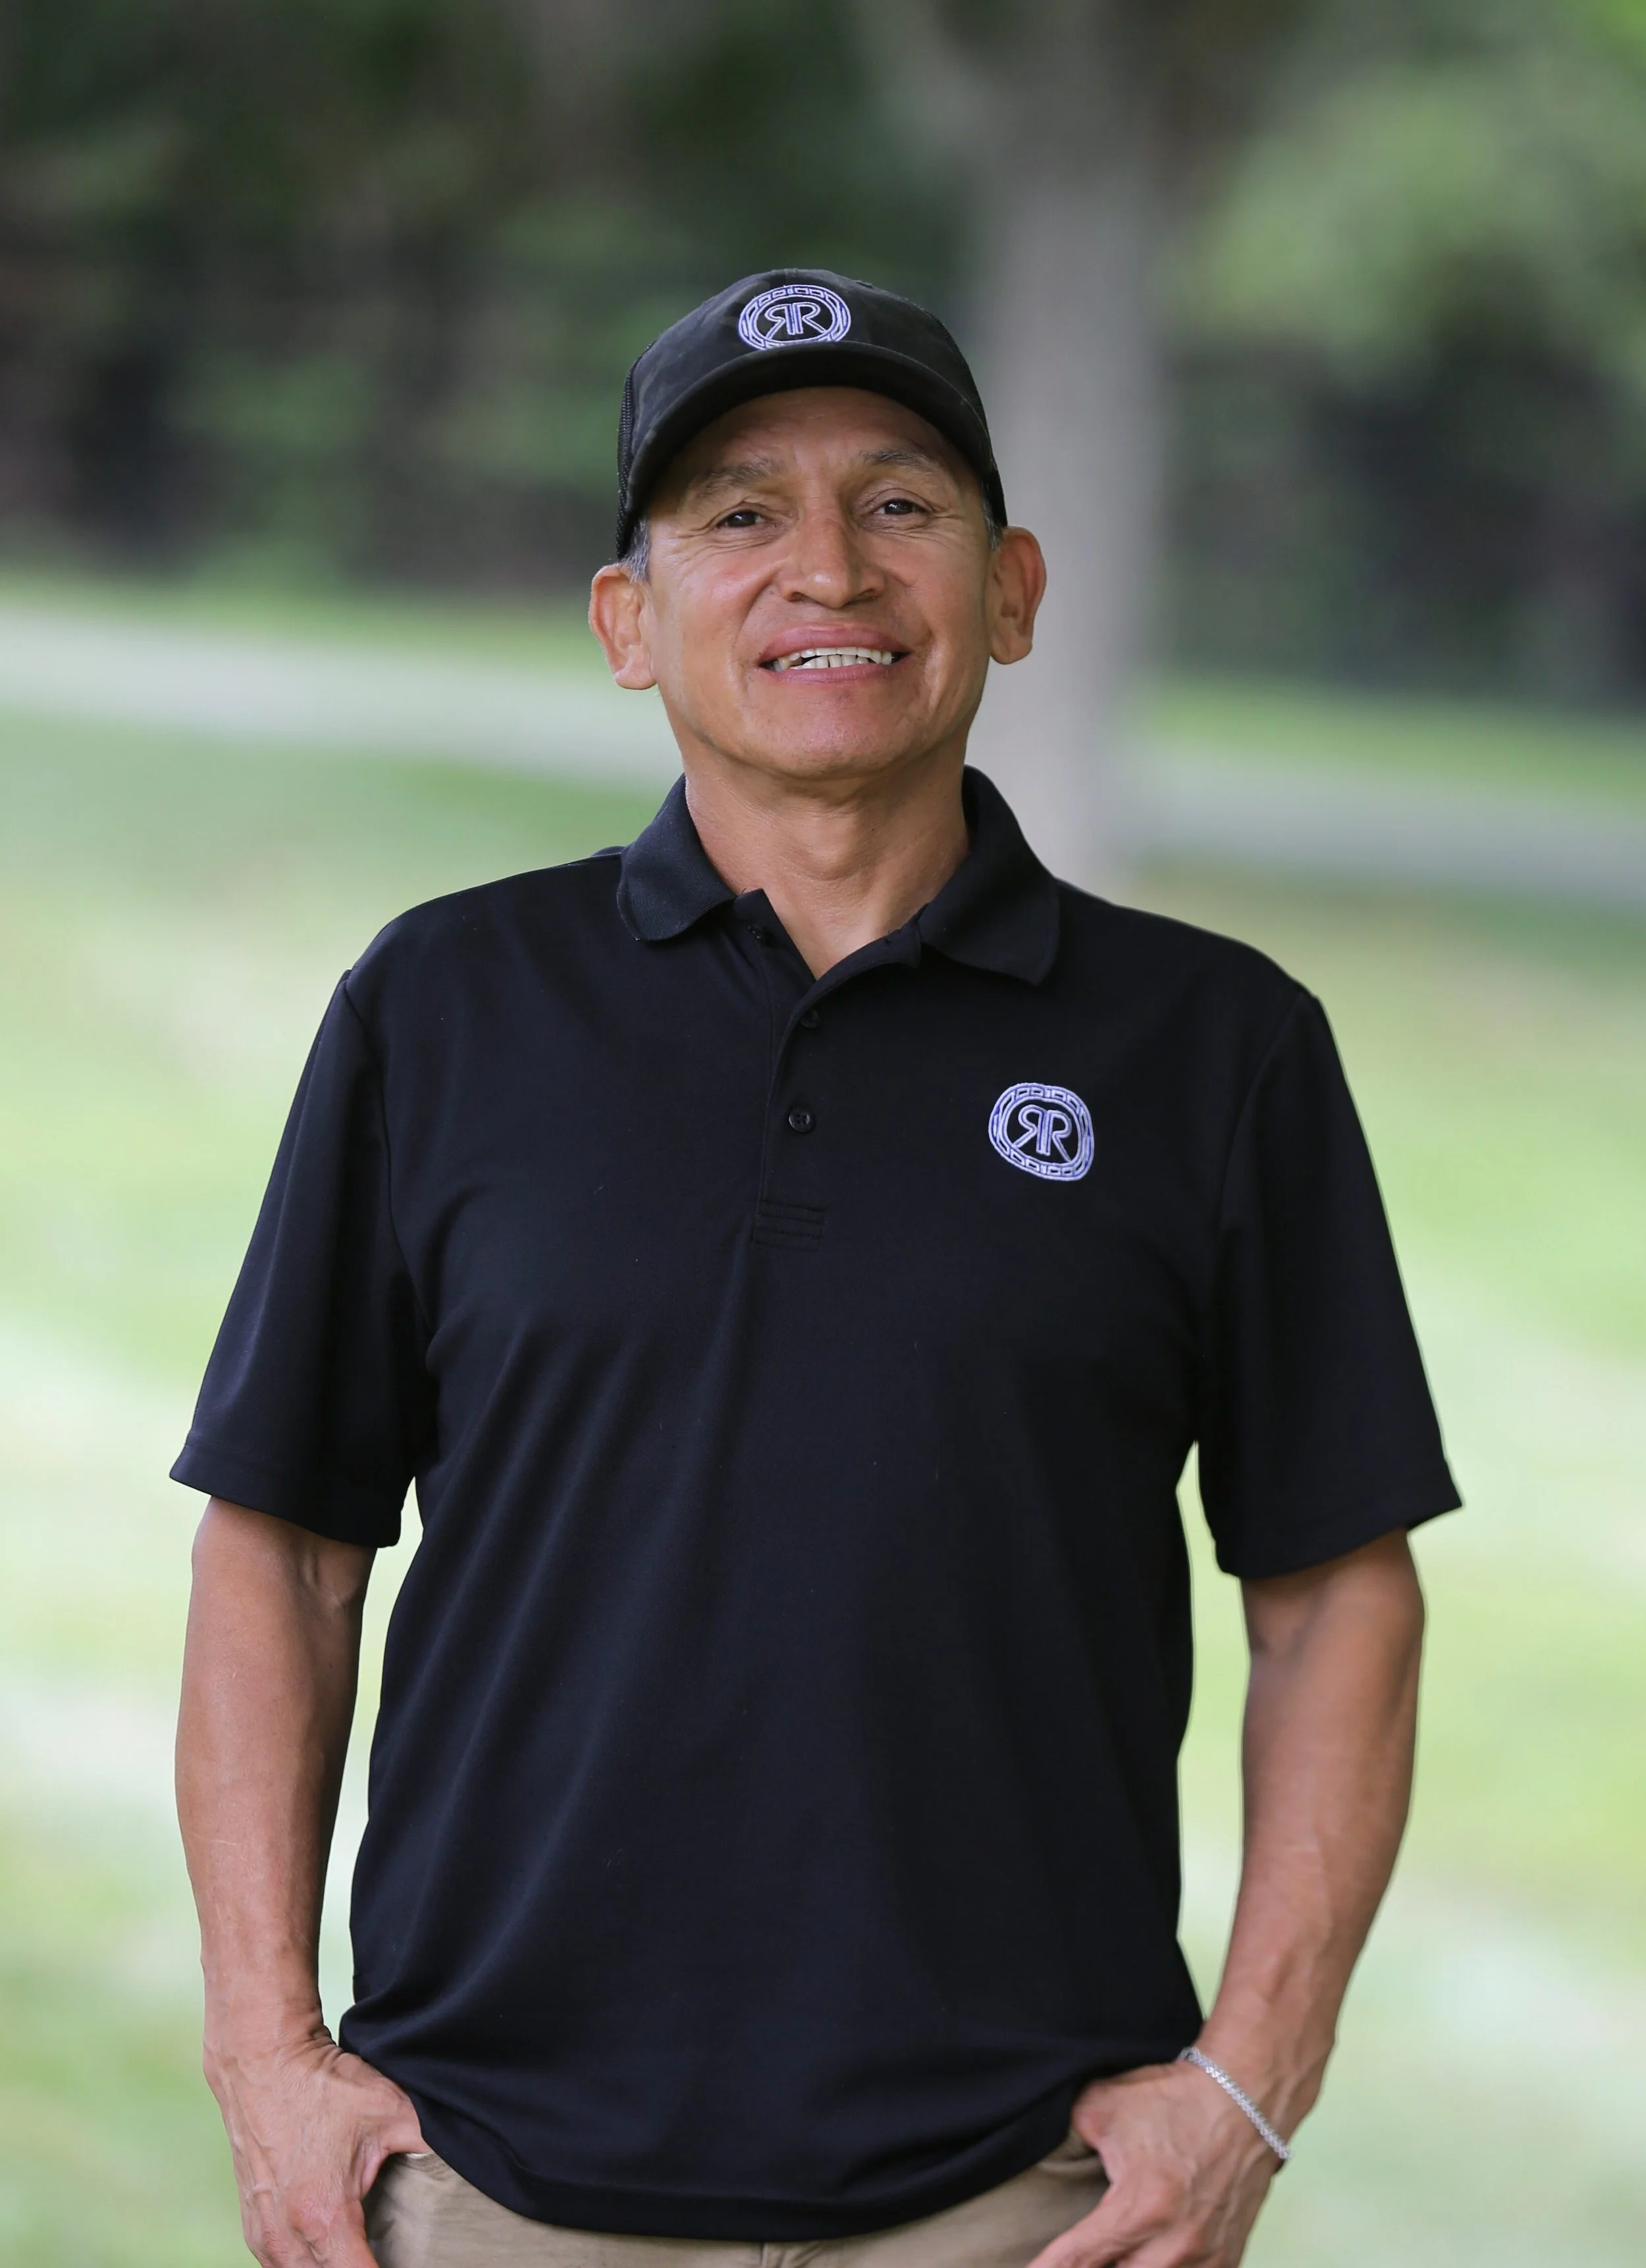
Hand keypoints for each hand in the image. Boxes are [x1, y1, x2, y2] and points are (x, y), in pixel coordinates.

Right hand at [207, 2025, 425, 2265]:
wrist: (261, 2062)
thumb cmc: (321, 2086)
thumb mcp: (390, 2108)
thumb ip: (431, 2141)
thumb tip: (472, 2155)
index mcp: (324, 2217)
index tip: (414, 2261)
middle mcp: (287, 2239)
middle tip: (397, 2253)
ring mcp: (264, 2237)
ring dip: (335, 2267)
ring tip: (369, 2250)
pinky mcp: (254, 2227)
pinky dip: (310, 2264)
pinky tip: (335, 2249)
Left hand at [1026, 2060, 1279, 2267]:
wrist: (1245, 2100)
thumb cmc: (1173, 2101)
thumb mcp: (1104, 2105)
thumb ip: (1068, 2136)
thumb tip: (1047, 2154)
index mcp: (1141, 2207)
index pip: (1079, 2259)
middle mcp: (1174, 2245)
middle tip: (1076, 2255)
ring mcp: (1205, 2260)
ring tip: (1108, 2254)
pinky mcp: (1226, 2262)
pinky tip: (1147, 2256)